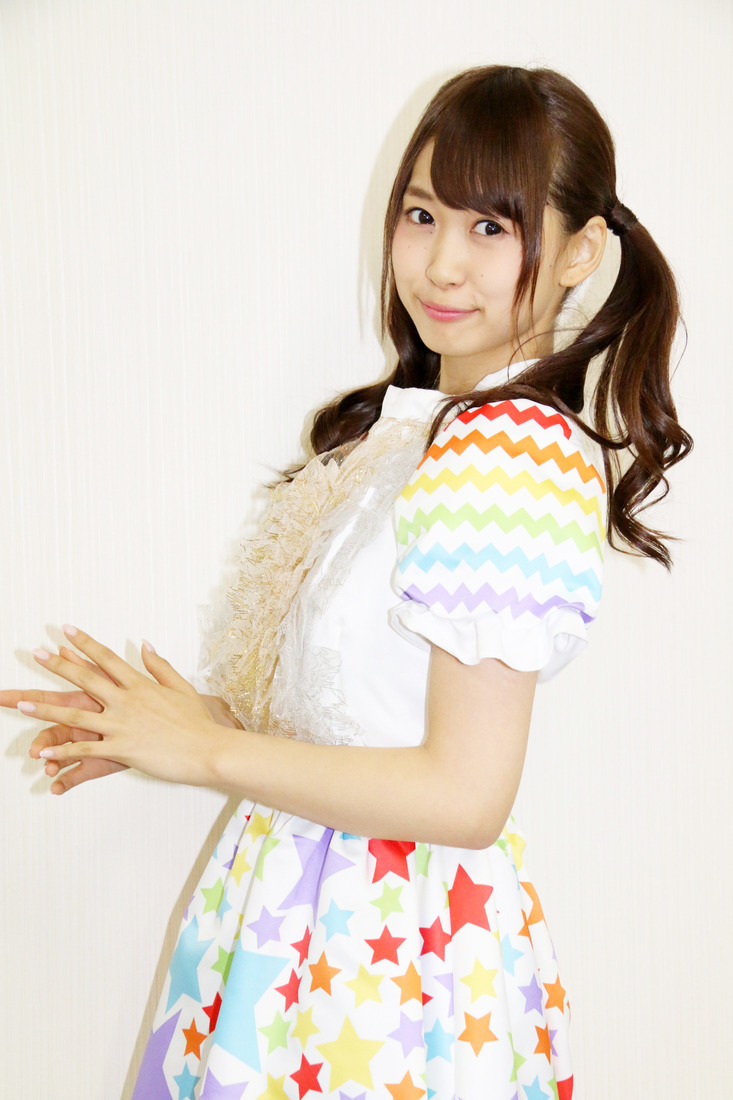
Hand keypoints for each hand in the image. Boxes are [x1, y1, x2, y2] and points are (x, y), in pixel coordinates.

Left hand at [11, 627, 224, 788]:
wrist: (208, 749)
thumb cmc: (198, 722)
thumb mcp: (181, 687)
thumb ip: (159, 666)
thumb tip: (145, 644)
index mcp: (140, 685)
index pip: (106, 659)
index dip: (85, 644)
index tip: (67, 630)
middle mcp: (127, 701)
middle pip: (85, 680)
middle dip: (58, 666)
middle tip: (36, 654)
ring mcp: (122, 725)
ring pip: (76, 717)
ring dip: (46, 711)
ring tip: (22, 705)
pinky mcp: (121, 749)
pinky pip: (86, 751)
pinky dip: (64, 753)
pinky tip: (44, 756)